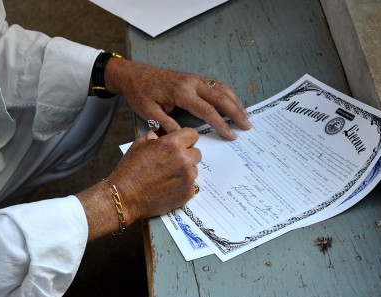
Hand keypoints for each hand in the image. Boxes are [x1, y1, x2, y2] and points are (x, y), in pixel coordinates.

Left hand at [105, 59, 250, 139]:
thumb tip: (184, 138)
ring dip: (235, 101)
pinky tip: (232, 101)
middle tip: (247, 126)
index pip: (207, 110)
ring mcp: (193, 78)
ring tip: (245, 115)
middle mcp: (191, 83)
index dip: (221, 124)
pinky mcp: (192, 78)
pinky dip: (227, 93)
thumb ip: (166, 125)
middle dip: (236, 112)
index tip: (231, 136)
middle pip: (220, 97)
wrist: (133, 75)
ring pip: (221, 88)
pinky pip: (215, 84)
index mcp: (181, 93)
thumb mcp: (148, 113)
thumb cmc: (140, 94)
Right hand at [109, 128, 200, 221]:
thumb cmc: (130, 171)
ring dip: (185, 171)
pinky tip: (168, 187)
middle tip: (172, 161)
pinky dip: (182, 185)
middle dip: (186, 155)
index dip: (186, 138)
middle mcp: (184, 160)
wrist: (125, 197)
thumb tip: (162, 134)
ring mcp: (188, 179)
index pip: (193, 134)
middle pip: (196, 153)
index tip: (181, 143)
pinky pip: (191, 185)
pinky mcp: (188, 193)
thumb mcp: (139, 144)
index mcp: (173, 145)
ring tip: (167, 176)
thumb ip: (156, 136)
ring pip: (194, 169)